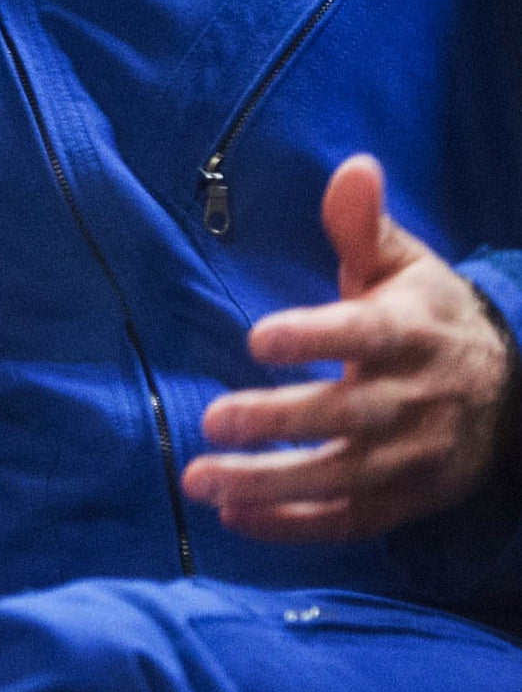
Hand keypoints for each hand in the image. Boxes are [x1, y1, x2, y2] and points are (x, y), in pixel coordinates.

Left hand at [185, 154, 513, 541]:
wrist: (507, 386)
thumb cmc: (425, 314)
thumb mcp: (400, 265)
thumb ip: (362, 225)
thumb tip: (353, 166)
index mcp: (409, 333)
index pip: (365, 335)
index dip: (315, 336)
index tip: (257, 338)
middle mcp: (416, 399)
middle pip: (349, 416)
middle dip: (281, 423)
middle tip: (212, 421)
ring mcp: (415, 456)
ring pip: (344, 477)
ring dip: (271, 485)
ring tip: (201, 480)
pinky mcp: (409, 498)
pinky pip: (353, 519)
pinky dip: (296, 525)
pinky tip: (234, 516)